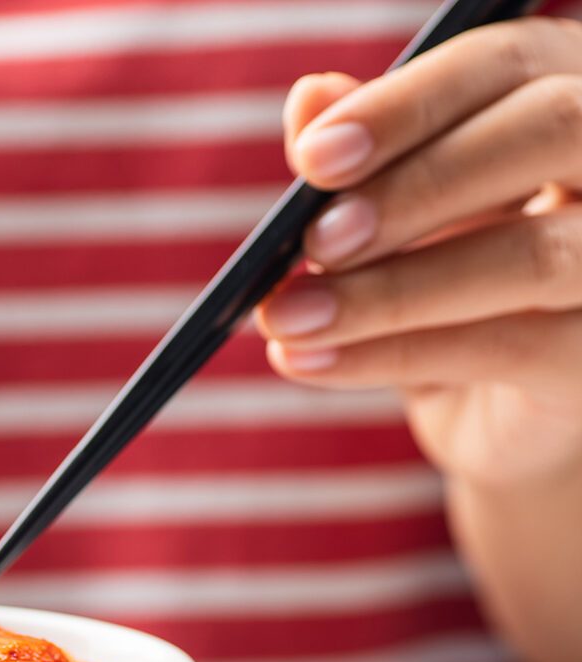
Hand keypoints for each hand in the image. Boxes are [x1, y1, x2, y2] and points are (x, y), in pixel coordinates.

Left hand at [256, 18, 581, 488]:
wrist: (507, 420)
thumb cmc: (458, 296)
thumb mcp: (403, 224)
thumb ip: (366, 163)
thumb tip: (308, 99)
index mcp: (575, 98)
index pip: (507, 63)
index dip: (407, 104)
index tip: (312, 158)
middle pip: (548, 130)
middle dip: (416, 187)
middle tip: (315, 241)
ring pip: (530, 255)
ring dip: (389, 290)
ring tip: (287, 315)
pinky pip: (501, 348)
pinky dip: (388, 355)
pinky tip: (306, 360)